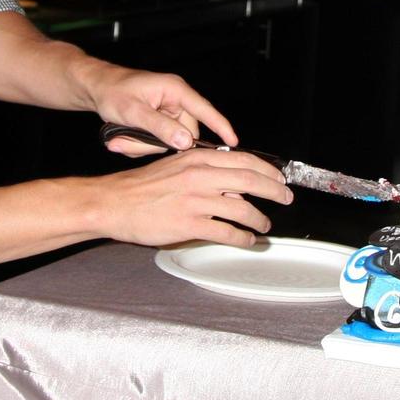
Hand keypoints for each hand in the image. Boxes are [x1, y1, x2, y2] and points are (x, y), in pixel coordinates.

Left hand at [86, 65, 237, 151]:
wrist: (94, 87)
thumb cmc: (112, 92)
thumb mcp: (134, 112)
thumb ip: (160, 127)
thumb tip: (186, 141)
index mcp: (175, 90)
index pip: (205, 110)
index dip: (221, 127)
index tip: (233, 143)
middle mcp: (175, 100)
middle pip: (181, 133)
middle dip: (156, 144)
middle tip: (129, 145)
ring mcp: (167, 111)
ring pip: (167, 140)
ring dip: (144, 146)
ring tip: (120, 140)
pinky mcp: (159, 120)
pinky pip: (157, 140)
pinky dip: (140, 144)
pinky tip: (123, 138)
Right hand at [93, 146, 291, 247]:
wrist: (113, 203)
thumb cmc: (142, 187)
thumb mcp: (176, 167)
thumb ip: (204, 171)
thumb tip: (234, 184)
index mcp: (197, 159)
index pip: (243, 160)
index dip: (267, 170)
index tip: (280, 178)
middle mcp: (199, 176)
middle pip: (249, 181)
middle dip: (274, 191)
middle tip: (286, 199)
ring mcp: (195, 201)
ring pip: (242, 208)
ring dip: (259, 218)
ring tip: (265, 225)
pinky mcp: (189, 224)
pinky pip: (226, 232)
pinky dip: (242, 237)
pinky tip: (247, 240)